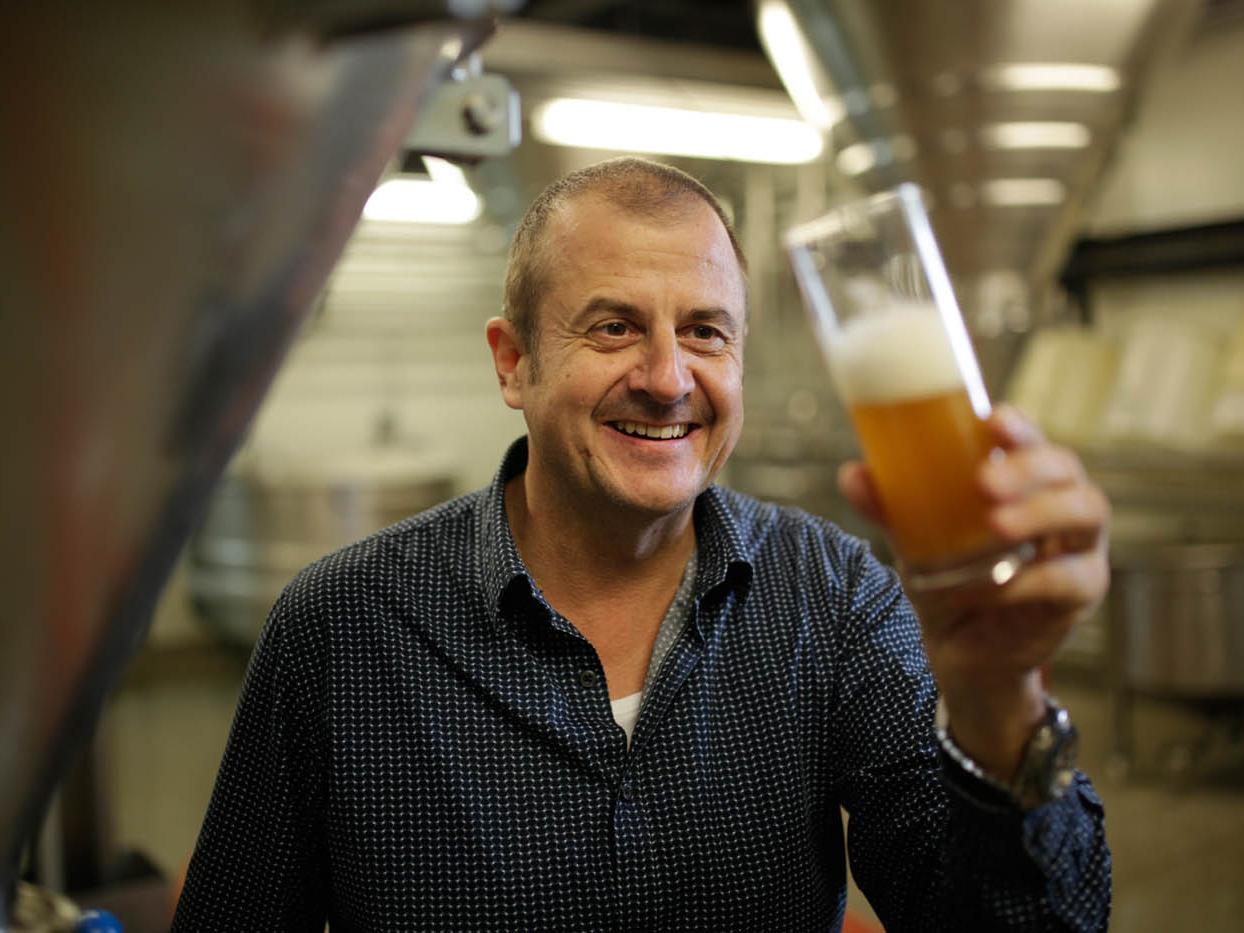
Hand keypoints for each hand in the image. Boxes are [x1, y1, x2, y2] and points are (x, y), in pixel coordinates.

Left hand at [838, 405, 1110, 779]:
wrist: (961, 650)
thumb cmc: (948, 577)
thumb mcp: (915, 541)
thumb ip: (889, 508)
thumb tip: (851, 474)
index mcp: (1024, 480)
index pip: (1032, 440)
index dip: (1019, 426)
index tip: (991, 419)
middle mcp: (1061, 503)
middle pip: (1066, 470)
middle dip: (1029, 468)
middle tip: (985, 481)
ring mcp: (1079, 547)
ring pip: (1085, 513)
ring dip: (1041, 514)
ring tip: (996, 525)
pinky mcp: (1081, 592)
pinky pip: (1068, 579)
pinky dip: (1029, 581)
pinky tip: (992, 585)